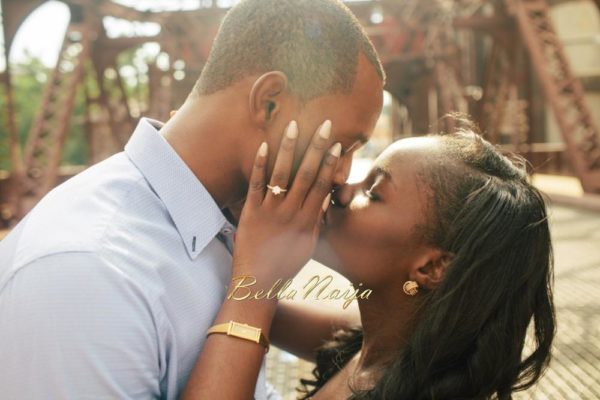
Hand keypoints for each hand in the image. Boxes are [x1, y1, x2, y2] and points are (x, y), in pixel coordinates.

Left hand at [232, 120, 340, 286]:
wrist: (256, 283)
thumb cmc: (284, 265)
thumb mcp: (307, 245)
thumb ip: (316, 220)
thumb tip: (324, 198)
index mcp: (307, 221)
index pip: (322, 186)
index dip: (330, 164)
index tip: (337, 144)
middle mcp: (291, 214)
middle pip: (306, 175)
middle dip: (317, 148)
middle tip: (325, 124)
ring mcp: (270, 212)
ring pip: (282, 174)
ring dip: (289, 149)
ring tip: (293, 125)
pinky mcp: (250, 212)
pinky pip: (255, 184)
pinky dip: (259, 164)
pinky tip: (263, 145)